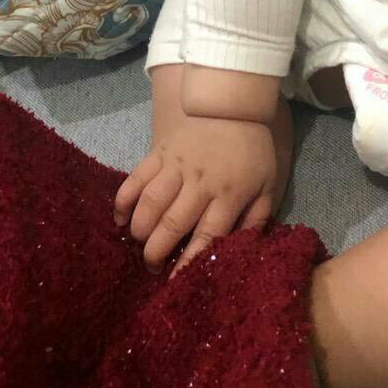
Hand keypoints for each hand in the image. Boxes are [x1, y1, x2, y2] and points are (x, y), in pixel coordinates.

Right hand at [113, 116, 277, 276]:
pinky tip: (120, 218)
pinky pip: (135, 179)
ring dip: (139, 229)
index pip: (205, 237)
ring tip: (138, 243)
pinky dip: (123, 200)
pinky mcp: (159, 152)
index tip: (175, 283)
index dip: (188, 263)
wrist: (233, 104)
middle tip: (152, 266)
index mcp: (229, 195)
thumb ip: (256, 218)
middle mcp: (200, 183)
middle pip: (171, 225)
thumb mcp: (267, 185)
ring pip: (150, 204)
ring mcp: (176, 166)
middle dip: (156, 252)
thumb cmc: (252, 150)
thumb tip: (242, 251)